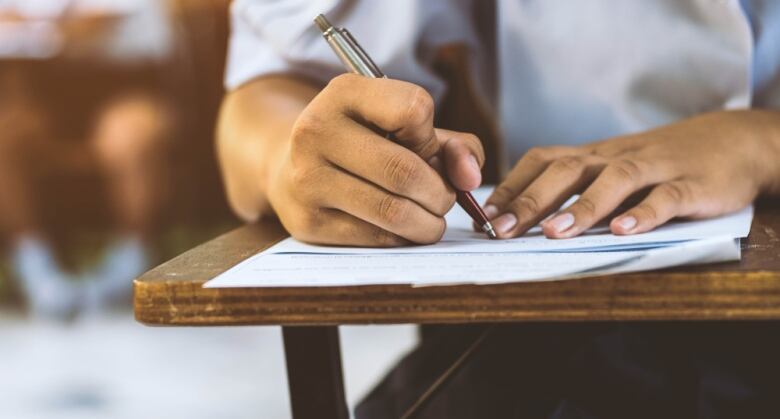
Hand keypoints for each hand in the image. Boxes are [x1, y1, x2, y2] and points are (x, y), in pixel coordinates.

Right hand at [267, 74, 483, 245]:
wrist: (292, 168)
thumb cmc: (365, 146)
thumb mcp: (406, 128)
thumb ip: (454, 145)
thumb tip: (470, 178)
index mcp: (344, 92)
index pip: (414, 109)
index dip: (433, 138)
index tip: (425, 149)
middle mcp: (316, 130)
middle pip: (405, 171)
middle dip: (441, 194)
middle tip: (444, 199)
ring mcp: (307, 179)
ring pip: (393, 212)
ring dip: (429, 223)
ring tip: (431, 219)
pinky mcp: (307, 222)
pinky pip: (376, 239)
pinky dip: (403, 239)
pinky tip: (402, 229)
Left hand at [485, 110, 779, 238]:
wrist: (732, 141)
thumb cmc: (657, 163)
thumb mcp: (612, 168)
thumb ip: (575, 187)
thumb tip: (519, 214)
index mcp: (593, 155)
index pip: (543, 161)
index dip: (511, 185)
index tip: (482, 215)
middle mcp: (616, 157)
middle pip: (568, 170)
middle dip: (530, 200)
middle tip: (501, 231)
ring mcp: (655, 168)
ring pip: (614, 180)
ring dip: (582, 207)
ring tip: (553, 232)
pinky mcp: (691, 185)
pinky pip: (665, 197)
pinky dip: (643, 213)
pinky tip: (622, 231)